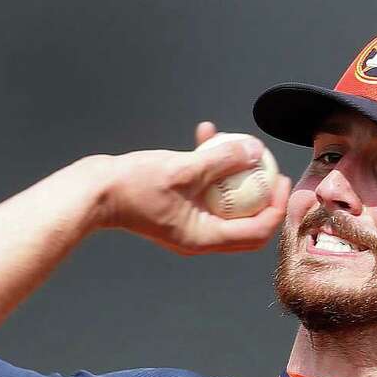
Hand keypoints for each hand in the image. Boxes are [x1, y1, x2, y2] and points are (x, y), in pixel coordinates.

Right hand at [100, 122, 289, 255]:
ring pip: (226, 206)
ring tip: (240, 147)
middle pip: (247, 226)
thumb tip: (254, 149)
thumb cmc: (133, 185)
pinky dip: (209, 171)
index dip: (275, 207)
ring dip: (235, 178)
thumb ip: (220, 159)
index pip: (256, 232)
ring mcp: (188, 227)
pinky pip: (203, 193)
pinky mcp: (177, 212)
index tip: (281, 180)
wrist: (95, 193)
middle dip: (263, 198)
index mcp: (204, 239)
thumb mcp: (183, 168)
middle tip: (272, 172)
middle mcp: (200, 239)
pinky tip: (206, 136)